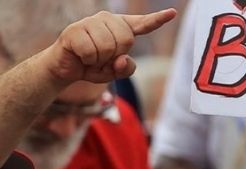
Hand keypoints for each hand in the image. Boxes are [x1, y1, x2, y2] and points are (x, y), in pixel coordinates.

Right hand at [43, 9, 175, 83]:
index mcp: (121, 28)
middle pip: (126, 40)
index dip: (158, 19)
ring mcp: (90, 22)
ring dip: (100, 60)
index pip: (143, 24)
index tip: (173, 13)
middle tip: (102, 58)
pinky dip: (88, 60)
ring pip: (108, 47)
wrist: (67, 68)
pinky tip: (81, 56)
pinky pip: (91, 51)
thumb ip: (127, 68)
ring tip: (91, 57)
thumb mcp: (116, 71)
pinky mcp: (75, 30)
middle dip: (115, 55)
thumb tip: (121, 59)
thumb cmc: (94, 66)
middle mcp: (107, 20)